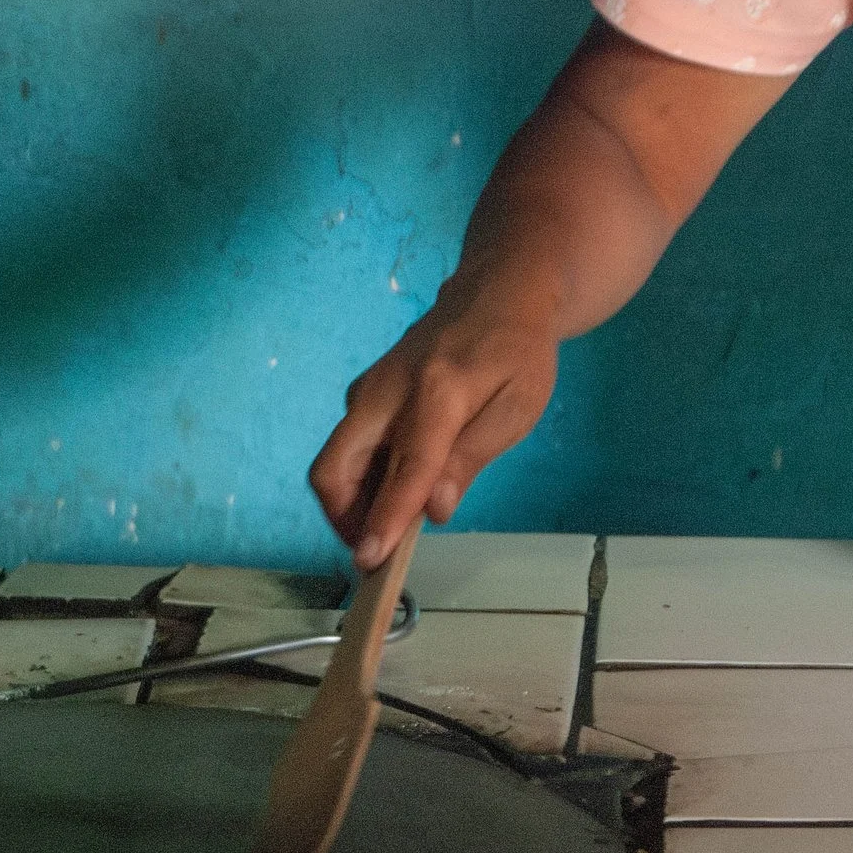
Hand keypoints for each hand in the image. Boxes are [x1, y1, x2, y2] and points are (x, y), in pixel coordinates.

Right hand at [308, 286, 561, 569]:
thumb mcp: (517, 408)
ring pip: (334, 462)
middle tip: (377, 551)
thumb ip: (472, 458)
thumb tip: (433, 508)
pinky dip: (359, 482)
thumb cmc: (515, 354)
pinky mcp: (361, 396)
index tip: (370, 558)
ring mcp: (367, 391)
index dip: (386, 517)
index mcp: (437, 391)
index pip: (405, 466)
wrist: (495, 293)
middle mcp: (386, 390)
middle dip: (345, 519)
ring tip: (390, 527)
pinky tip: (393, 494)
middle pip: (335, 466)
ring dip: (351, 505)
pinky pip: (346, 450)